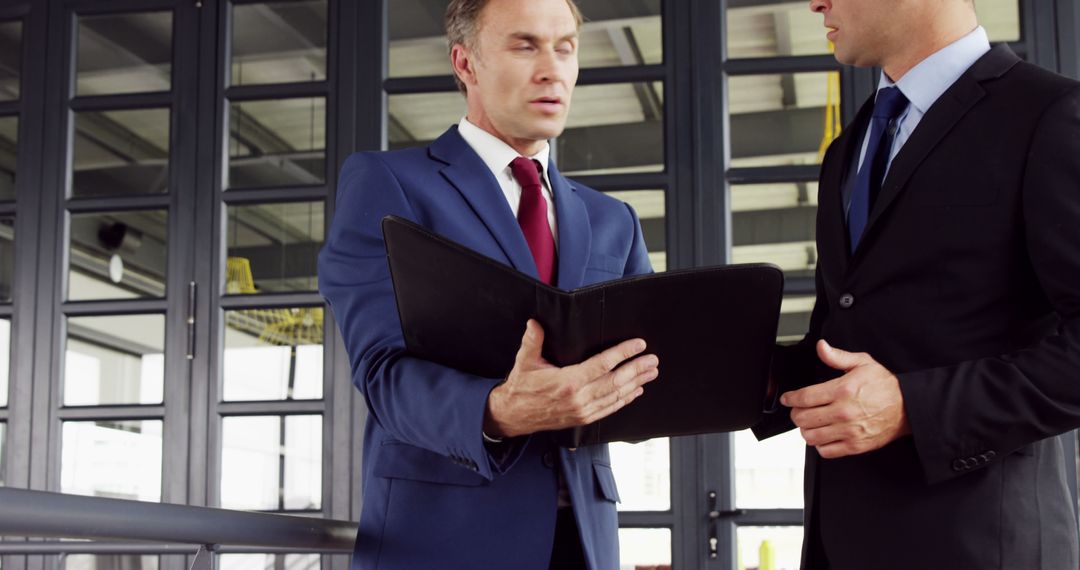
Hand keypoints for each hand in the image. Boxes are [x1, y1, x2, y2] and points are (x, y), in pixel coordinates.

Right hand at [484, 319, 659, 437]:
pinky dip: (625, 400)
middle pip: (616, 381)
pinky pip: (609, 408)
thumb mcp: (524, 361)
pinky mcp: (583, 419)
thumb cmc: (521, 387)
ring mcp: (582, 410)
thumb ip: (532, 341)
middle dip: (637, 369)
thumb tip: (534, 322)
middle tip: (653, 360)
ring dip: (636, 383)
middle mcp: (578, 398)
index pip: (602, 364)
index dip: (623, 353)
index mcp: (567, 381)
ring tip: (651, 372)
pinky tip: (636, 391)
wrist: (513, 415)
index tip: (638, 345)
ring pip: (616, 396)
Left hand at [780, 340, 908, 458]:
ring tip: (809, 423)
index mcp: (843, 390)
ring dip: (805, 430)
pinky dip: (819, 445)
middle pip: (803, 418)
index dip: (790, 398)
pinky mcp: (855, 446)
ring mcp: (849, 431)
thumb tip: (821, 347)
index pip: (805, 397)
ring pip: (811, 436)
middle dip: (795, 413)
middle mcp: (844, 412)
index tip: (788, 399)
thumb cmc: (886, 385)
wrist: (909, 407)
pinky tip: (823, 435)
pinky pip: (826, 451)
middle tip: (798, 410)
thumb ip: (838, 356)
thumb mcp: (863, 363)